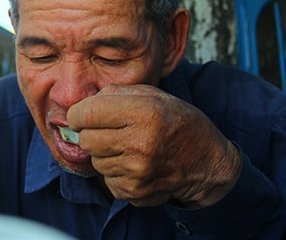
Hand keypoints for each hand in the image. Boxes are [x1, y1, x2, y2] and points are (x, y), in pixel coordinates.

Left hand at [66, 84, 240, 208]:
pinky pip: (107, 180)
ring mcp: (137, 172)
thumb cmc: (178, 123)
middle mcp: (140, 143)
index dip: (78, 114)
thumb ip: (115, 94)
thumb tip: (80, 107)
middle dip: (91, 133)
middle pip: (86, 140)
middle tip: (108, 131)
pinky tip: (135, 165)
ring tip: (128, 147)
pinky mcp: (135, 192)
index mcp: (143, 113)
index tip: (82, 115)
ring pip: (95, 161)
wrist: (207, 163)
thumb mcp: (154, 95)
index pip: (86, 113)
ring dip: (105, 154)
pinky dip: (116, 172)